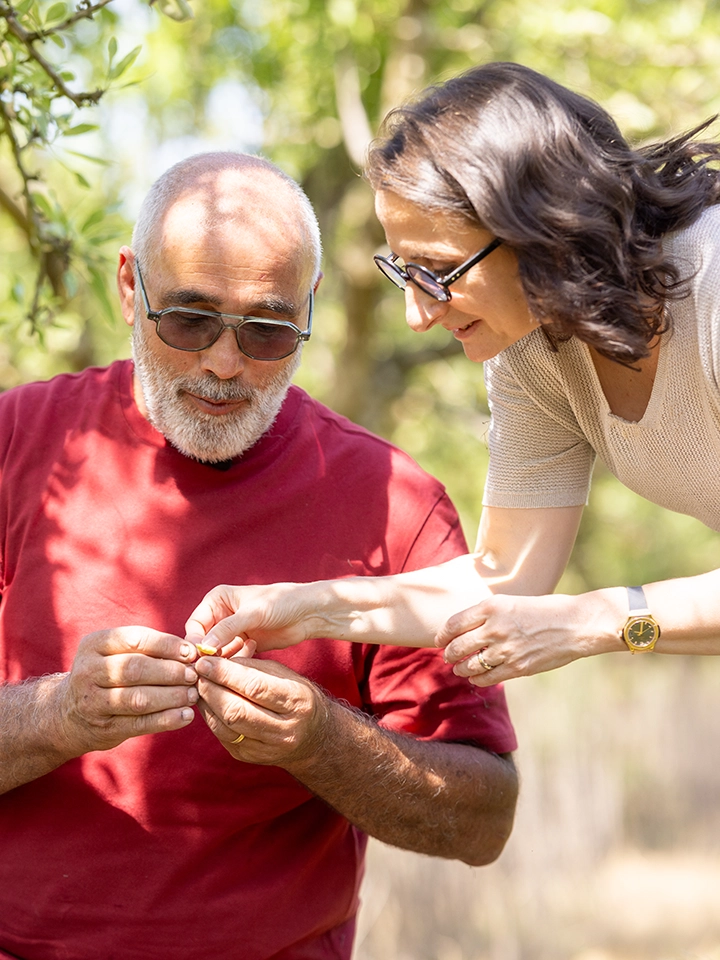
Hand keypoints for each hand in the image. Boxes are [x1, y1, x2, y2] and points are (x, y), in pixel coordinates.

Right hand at [60, 626, 199, 752]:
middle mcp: (88, 671)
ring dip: (171, 697)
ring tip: (193, 695)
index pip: (134, 639)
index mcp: (94, 645)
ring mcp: (92, 702)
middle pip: (136, 669)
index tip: (191, 652)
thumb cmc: (107, 675)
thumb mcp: (115, 654)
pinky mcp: (103, 728)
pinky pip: (139, 724)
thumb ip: (148, 650)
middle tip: (193, 675)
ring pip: (138, 699)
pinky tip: (185, 716)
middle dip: (170, 671)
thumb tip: (192, 651)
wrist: (68, 714)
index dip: (166, 645)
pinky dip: (166, 720)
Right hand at [185, 583, 314, 655]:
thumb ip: (227, 628)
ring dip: (220, 660)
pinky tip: (248, 657)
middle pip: (201, 640)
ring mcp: (231, 631)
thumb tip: (204, 646)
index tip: (201, 657)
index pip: (194, 624)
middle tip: (213, 668)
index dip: (195, 641)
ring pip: (214, 652)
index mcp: (216, 599)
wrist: (307, 612)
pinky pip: (229, 658)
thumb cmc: (281, 602)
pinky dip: (233, 662)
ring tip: (234, 661)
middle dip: (206, 654)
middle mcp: (220, 614)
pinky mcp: (242, 644)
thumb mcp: (253, 613)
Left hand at [194, 654, 326, 766]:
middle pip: (236, 710)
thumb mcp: (284, 675)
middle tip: (197, 672)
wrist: (312, 737)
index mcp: (296, 702)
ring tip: (199, 684)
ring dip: (206, 702)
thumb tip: (217, 661)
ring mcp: (266, 748)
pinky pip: (221, 735)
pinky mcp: (248, 757)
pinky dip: (209, 715)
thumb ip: (253, 667)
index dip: (225, 673)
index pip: (255, 687)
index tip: (206, 660)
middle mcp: (284, 729)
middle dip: (210, 688)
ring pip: (224, 726)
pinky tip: (206, 701)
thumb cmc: (296, 696)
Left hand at [436, 593, 602, 685]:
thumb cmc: (545, 610)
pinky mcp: (517, 668)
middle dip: (448, 654)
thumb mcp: (512, 602)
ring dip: (461, 669)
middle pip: (457, 646)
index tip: (439, 640)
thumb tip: (467, 630)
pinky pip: (487, 678)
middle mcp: (494, 628)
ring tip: (459, 669)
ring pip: (470, 665)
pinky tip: (476, 678)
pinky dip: (477, 679)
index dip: (442, 635)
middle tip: (447, 656)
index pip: (454, 623)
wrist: (575, 624)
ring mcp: (505, 649)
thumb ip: (489, 615)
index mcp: (491, 607)